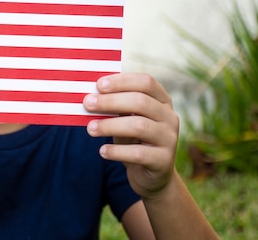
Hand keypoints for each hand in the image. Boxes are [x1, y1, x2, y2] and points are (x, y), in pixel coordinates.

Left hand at [83, 73, 179, 199]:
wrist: (150, 175)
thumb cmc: (133, 139)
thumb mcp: (125, 119)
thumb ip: (115, 106)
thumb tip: (90, 96)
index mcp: (162, 100)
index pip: (145, 82)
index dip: (122, 81)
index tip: (99, 85)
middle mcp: (170, 117)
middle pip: (141, 102)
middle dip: (111, 101)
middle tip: (87, 104)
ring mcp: (169, 139)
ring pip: (139, 126)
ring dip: (110, 125)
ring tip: (90, 129)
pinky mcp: (164, 161)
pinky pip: (138, 153)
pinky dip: (117, 151)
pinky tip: (103, 151)